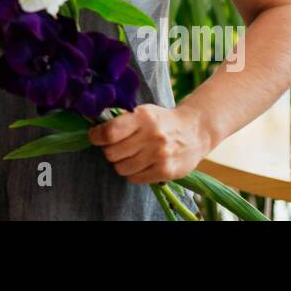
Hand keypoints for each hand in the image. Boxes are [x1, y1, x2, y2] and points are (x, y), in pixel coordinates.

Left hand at [86, 104, 213, 183]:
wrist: (194, 131)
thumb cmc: (161, 121)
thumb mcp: (144, 112)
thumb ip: (122, 119)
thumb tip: (96, 129)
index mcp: (143, 117)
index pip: (110, 132)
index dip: (97, 136)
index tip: (95, 136)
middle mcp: (152, 136)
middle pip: (112, 153)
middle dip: (110, 151)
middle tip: (117, 147)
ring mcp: (159, 155)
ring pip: (121, 168)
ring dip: (121, 163)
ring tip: (130, 156)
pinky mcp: (166, 171)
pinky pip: (135, 179)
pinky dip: (133, 173)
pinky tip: (141, 164)